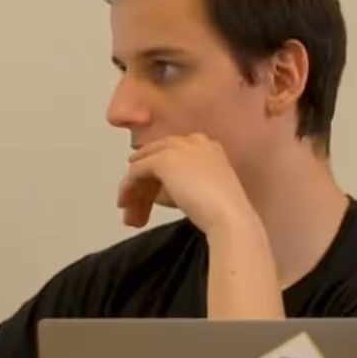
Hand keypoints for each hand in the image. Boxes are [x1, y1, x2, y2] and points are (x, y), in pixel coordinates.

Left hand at [118, 134, 256, 234]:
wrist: (230, 216)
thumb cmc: (223, 212)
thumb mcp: (202, 192)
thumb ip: (180, 185)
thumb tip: (156, 192)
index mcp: (207, 146)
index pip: (173, 155)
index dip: (158, 178)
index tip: (150, 198)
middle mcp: (193, 140)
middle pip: (158, 159)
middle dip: (144, 186)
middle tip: (136, 211)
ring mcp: (178, 147)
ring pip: (146, 165)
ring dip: (135, 191)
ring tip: (131, 217)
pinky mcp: (163, 159)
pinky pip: (137, 171)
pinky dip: (128, 189)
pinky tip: (126, 206)